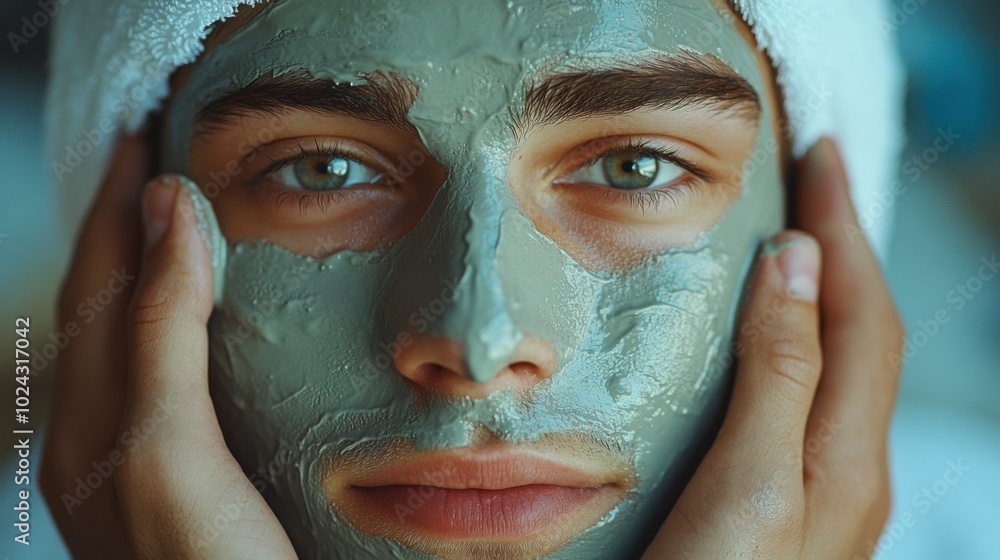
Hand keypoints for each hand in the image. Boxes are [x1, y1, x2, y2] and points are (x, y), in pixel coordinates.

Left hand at [40, 135, 295, 558]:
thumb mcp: (173, 452)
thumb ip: (162, 338)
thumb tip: (170, 211)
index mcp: (93, 423)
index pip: (102, 281)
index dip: (119, 204)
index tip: (146, 134)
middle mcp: (102, 437)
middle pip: (107, 302)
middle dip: (127, 224)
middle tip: (157, 156)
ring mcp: (138, 461)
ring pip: (136, 337)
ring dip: (152, 268)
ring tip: (180, 219)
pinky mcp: (181, 479)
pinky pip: (165, 374)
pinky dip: (180, 322)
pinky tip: (206, 322)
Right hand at [643, 138, 903, 558]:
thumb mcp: (751, 484)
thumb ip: (781, 378)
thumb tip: (799, 263)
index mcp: (846, 454)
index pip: (860, 311)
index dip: (843, 228)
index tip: (819, 153)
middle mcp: (847, 467)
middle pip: (863, 331)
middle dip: (842, 246)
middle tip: (810, 177)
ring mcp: (820, 489)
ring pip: (837, 363)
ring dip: (823, 289)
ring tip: (792, 239)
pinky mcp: (784, 503)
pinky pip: (806, 396)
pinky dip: (794, 341)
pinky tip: (763, 340)